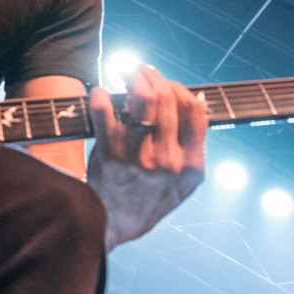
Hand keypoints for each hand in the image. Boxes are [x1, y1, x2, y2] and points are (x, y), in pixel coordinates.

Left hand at [86, 65, 207, 247]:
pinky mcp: (111, 154)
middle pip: (167, 98)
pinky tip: (98, 93)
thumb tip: (189, 104)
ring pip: (141, 99)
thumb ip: (189, 149)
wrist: (111, 226)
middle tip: (139, 68)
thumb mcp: (181, 184)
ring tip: (124, 70)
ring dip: (131, 76)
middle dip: (152, 75)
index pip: (195, 110)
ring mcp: (140, 157)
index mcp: (191, 165)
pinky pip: (106, 112)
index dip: (180, 88)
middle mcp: (169, 159)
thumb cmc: (145, 200)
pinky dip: (100, 96)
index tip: (166, 84)